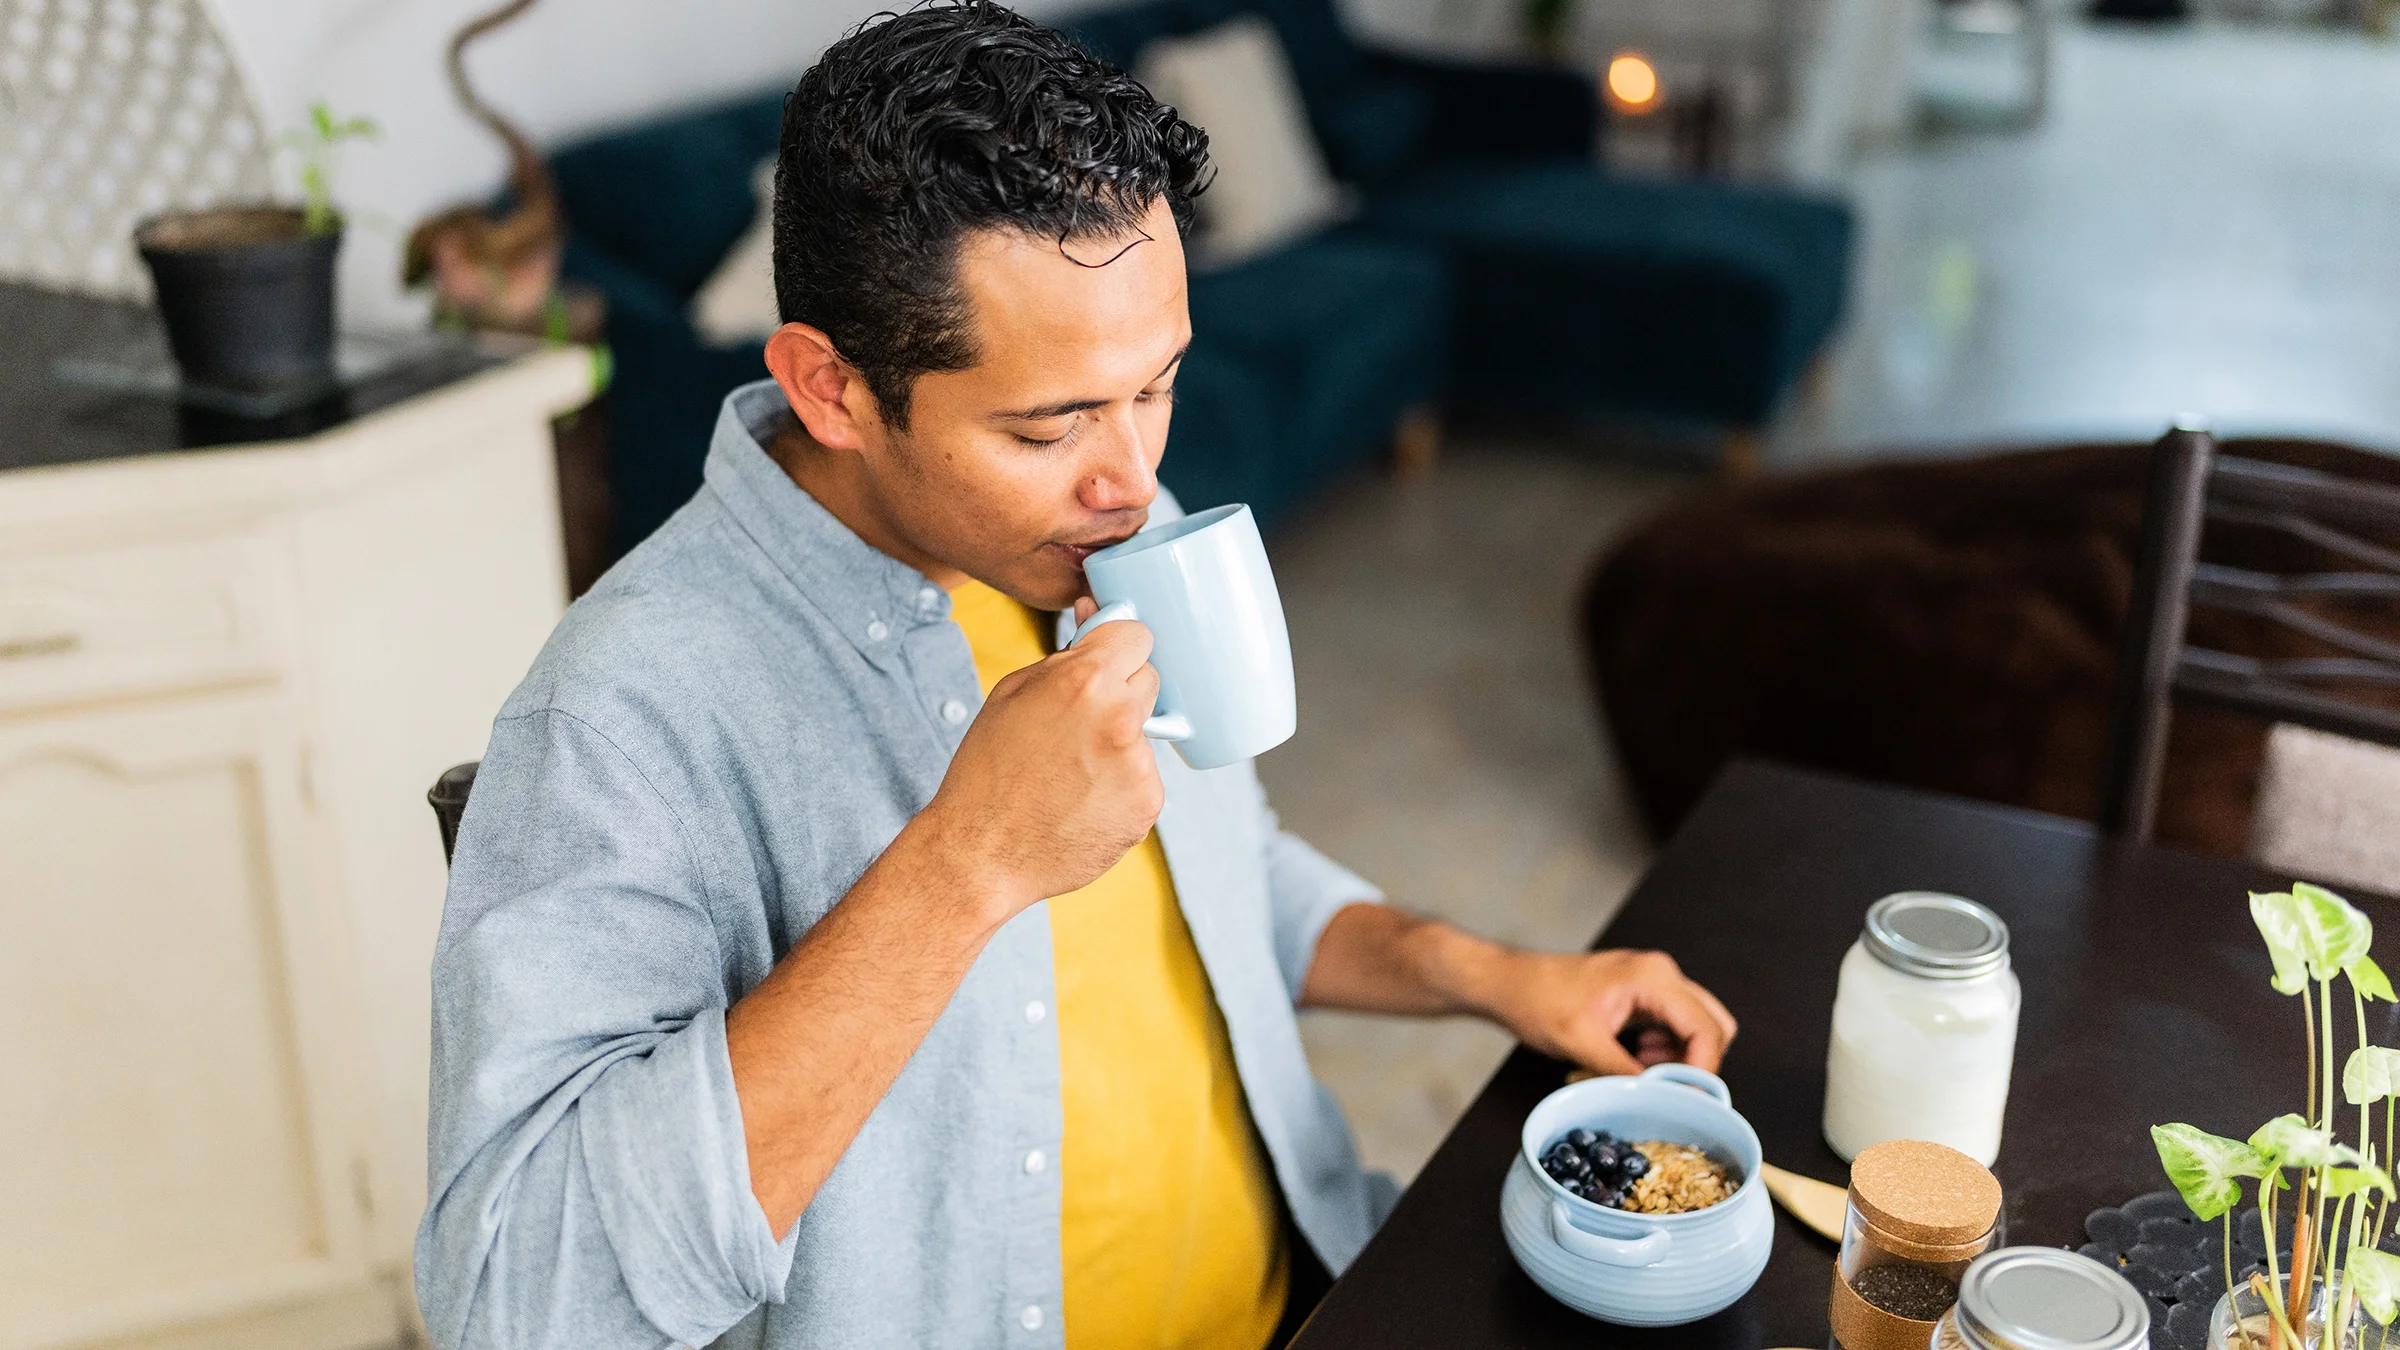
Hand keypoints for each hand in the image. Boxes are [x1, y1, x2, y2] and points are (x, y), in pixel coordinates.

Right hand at [912, 597, 1162, 921]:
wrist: (981, 853)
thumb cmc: (987, 770)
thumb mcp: (1012, 693)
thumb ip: (1066, 654)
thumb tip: (1098, 614)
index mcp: (1085, 680)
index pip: (1137, 634)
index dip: (1117, 648)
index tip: (1106, 662)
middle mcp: (1121, 718)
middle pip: (1148, 680)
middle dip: (1120, 693)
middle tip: (1077, 725)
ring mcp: (1139, 765)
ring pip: (1146, 733)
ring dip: (1120, 744)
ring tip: (1071, 773)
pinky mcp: (1147, 805)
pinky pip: (1143, 778)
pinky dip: (1121, 786)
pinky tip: (1082, 801)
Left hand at [1487, 949, 1736, 1077]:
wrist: (1512, 984)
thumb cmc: (1538, 1003)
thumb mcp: (1581, 1043)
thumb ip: (1626, 1071)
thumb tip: (1662, 1099)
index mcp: (1653, 978)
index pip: (1706, 1028)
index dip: (1704, 1070)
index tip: (1688, 1100)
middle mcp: (1663, 975)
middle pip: (1713, 1026)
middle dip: (1697, 1064)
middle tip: (1668, 1089)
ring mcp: (1656, 984)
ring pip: (1698, 1029)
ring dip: (1680, 1058)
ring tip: (1643, 1071)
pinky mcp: (1645, 997)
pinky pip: (1675, 1028)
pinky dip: (1665, 1051)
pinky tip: (1635, 1059)